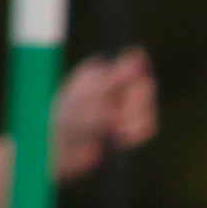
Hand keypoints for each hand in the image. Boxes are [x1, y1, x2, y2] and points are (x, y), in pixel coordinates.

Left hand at [46, 52, 154, 178]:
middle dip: (136, 108)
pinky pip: (147, 127)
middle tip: (118, 123)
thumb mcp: (92, 96)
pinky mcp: (125, 128)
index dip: (135, 85)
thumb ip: (118, 77)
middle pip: (145, 89)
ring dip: (138, 123)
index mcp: (99, 72)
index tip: (124, 97)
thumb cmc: (67, 121)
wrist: (58, 153)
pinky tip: (121, 140)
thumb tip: (140, 53)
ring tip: (118, 135)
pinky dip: (139, 135)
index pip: (134, 68)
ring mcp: (119, 108)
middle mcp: (111, 87)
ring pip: (148, 109)